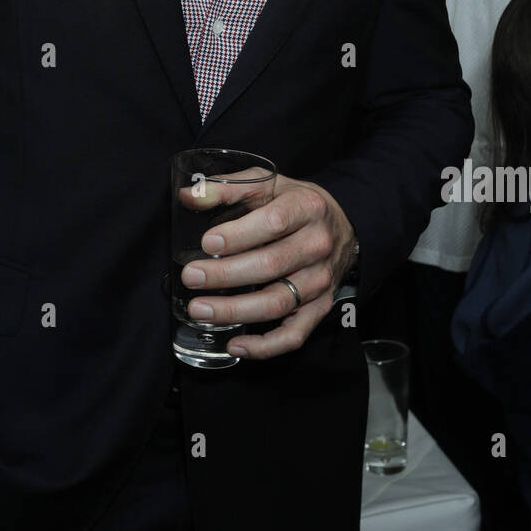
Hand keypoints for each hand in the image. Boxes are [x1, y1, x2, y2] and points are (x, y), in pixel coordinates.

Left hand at [178, 174, 357, 359]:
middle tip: (190, 277)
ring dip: (235, 311)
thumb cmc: (294, 203)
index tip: (207, 243)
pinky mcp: (320, 308)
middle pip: (271, 265)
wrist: (341, 226)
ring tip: (199, 309)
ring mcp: (321, 281)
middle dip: (226, 274)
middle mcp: (318, 245)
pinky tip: (234, 345)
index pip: (274, 223)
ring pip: (278, 302)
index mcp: (306, 207)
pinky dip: (265, 346)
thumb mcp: (267, 184)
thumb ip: (227, 188)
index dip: (239, 235)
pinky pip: (294, 335)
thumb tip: (188, 196)